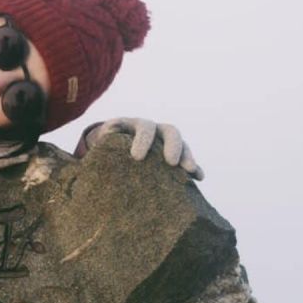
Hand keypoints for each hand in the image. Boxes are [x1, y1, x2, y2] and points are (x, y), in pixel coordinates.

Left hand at [83, 117, 203, 179]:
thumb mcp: (103, 141)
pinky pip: (188, 160)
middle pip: (170, 131)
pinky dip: (195, 168)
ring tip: (189, 171)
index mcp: (137, 125)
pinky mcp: (176, 156)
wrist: (115, 148)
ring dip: (187, 156)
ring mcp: (168, 142)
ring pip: (183, 144)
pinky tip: (199, 178)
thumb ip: (104, 137)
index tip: (136, 157)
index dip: (142, 140)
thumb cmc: (107, 146)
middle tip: (170, 163)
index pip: (144, 127)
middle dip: (172, 146)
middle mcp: (157, 130)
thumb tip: (106, 134)